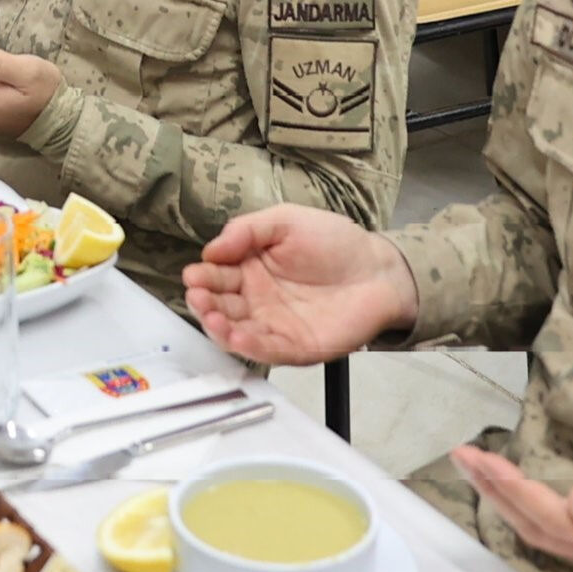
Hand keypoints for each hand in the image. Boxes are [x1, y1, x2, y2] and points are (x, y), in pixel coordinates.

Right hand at [184, 207, 418, 364]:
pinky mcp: (296, 347)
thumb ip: (247, 230)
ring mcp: (275, 325)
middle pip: (221, 306)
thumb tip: (212, 249)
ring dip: (219, 327)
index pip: (217, 276)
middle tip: (197, 296)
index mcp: (250, 269)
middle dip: (204, 303)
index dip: (202, 277)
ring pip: (237, 332)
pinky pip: (267, 350)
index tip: (193, 274)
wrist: (378, 269)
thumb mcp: (286, 222)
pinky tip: (235, 337)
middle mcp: (257, 300)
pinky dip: (249, 347)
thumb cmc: (335, 242)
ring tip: (211, 317)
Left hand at [451, 434, 572, 571]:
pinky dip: (525, 502)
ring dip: (504, 497)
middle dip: (496, 491)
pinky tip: (508, 483)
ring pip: (542, 527)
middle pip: (536, 527)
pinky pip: (556, 524)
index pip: (552, 520)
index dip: (513, 490)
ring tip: (472, 463)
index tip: (483, 458)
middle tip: (461, 454)